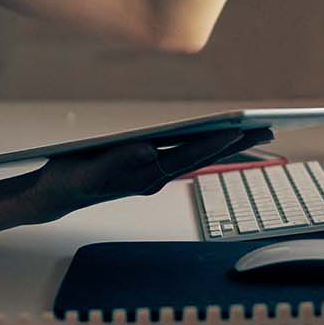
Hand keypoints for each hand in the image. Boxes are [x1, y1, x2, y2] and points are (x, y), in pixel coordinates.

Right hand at [22, 127, 273, 223]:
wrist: (54, 196)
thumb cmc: (69, 180)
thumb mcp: (88, 171)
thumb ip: (117, 162)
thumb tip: (150, 151)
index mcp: (146, 174)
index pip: (190, 154)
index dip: (218, 141)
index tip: (244, 128)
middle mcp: (154, 175)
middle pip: (202, 155)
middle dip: (235, 142)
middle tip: (270, 129)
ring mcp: (151, 173)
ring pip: (195, 156)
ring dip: (224, 144)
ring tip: (252, 131)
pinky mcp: (144, 169)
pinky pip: (181, 155)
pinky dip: (203, 145)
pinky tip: (214, 137)